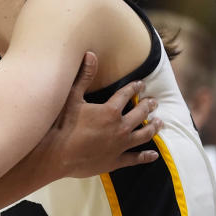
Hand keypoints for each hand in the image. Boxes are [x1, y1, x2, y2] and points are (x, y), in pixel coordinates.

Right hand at [31, 52, 161, 178]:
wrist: (56, 155)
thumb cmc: (61, 125)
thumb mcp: (72, 98)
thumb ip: (84, 76)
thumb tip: (91, 54)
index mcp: (110, 111)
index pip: (126, 95)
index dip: (134, 87)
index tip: (141, 84)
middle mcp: (120, 128)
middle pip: (140, 114)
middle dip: (148, 106)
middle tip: (154, 102)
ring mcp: (120, 146)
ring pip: (143, 135)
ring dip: (153, 128)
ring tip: (160, 123)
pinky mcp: (116, 161)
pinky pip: (135, 158)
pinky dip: (146, 156)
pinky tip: (153, 154)